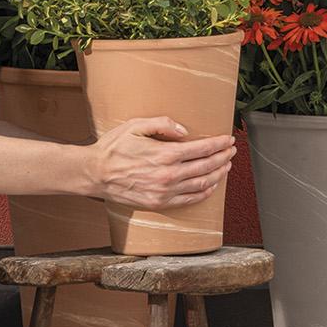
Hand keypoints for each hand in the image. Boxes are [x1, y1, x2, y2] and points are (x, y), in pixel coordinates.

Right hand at [85, 117, 235, 209]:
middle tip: (231, 151)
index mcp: (165, 154)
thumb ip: (162, 123)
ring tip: (226, 166)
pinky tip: (211, 186)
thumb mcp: (135, 125)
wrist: (95, 174)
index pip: (202, 149)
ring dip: (218, 175)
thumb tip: (185, 130)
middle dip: (223, 158)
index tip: (228, 140)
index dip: (219, 144)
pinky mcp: (159, 203)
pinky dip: (204, 193)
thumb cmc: (113, 148)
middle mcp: (168, 175)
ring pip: (202, 184)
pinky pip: (189, 200)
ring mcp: (165, 192)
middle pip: (206, 166)